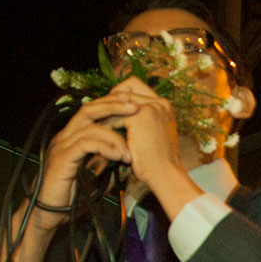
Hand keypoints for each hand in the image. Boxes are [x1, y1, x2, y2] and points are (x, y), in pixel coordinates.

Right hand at [35, 92, 144, 209]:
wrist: (48, 213)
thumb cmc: (70, 195)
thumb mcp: (92, 174)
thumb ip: (104, 161)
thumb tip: (124, 155)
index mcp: (71, 137)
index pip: (91, 111)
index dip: (110, 104)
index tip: (131, 103)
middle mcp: (64, 137)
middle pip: (88, 110)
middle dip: (113, 106)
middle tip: (134, 107)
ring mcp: (61, 146)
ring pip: (90, 128)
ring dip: (114, 137)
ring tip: (129, 153)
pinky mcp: (62, 159)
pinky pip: (85, 144)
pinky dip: (104, 147)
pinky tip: (118, 156)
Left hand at [105, 77, 184, 192]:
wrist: (165, 175)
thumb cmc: (158, 162)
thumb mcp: (152, 135)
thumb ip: (140, 121)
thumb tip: (116, 114)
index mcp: (164, 105)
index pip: (135, 85)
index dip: (119, 95)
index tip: (109, 110)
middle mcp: (160, 102)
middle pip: (125, 89)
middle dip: (109, 103)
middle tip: (95, 117)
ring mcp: (152, 107)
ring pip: (117, 102)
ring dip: (105, 113)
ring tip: (95, 126)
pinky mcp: (141, 116)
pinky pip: (115, 116)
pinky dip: (106, 126)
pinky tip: (100, 136)